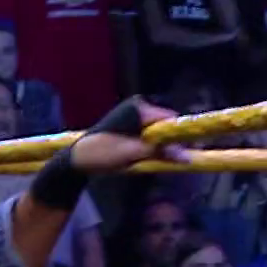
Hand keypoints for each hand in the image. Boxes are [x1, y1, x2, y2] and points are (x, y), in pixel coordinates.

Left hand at [68, 99, 193, 173]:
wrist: (77, 159)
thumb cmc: (102, 154)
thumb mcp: (134, 153)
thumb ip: (161, 152)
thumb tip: (188, 156)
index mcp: (138, 108)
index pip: (169, 119)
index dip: (180, 136)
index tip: (188, 152)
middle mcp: (137, 106)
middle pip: (164, 124)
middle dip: (170, 141)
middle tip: (172, 160)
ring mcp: (132, 114)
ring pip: (157, 130)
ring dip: (160, 145)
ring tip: (156, 159)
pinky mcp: (128, 123)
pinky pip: (148, 133)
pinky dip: (150, 144)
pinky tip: (145, 155)